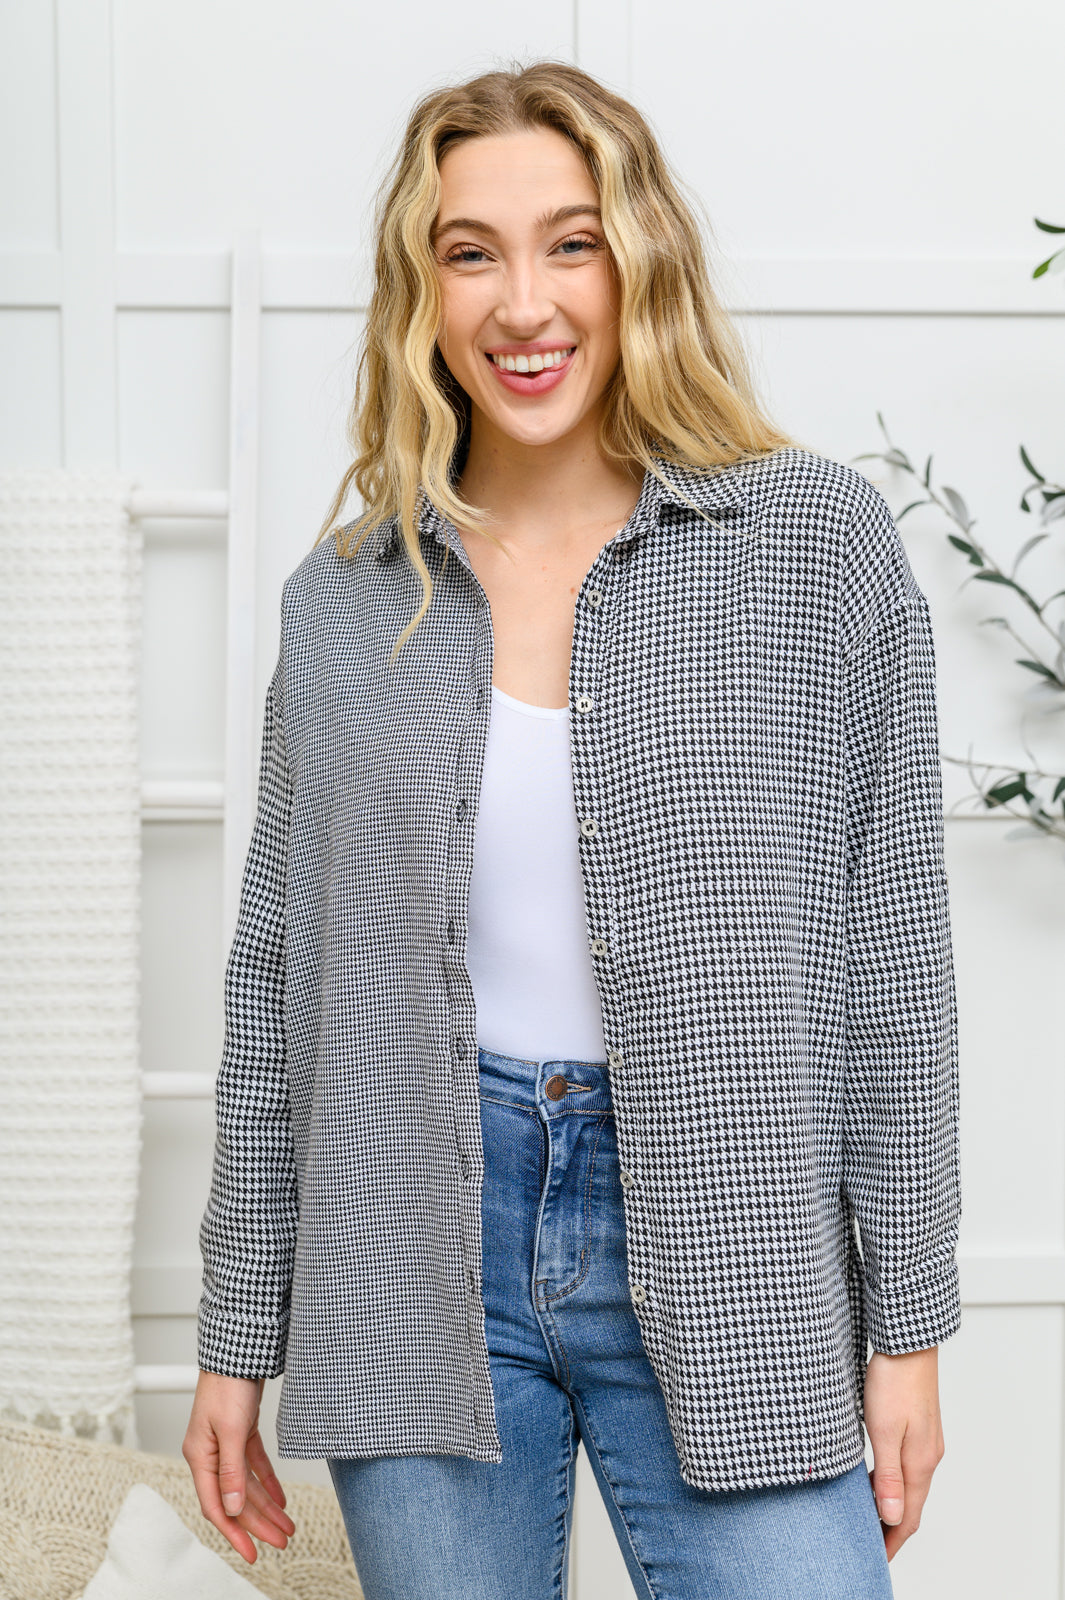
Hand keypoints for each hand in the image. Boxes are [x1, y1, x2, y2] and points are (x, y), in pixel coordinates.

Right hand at [182, 1370, 295, 1563]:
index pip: (217, 1507)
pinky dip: (267, 1483)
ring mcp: (225, 1444)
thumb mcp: (231, 1430)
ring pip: (246, 1486)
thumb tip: (233, 1509)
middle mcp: (211, 1455)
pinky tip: (280, 1499)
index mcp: (200, 1457)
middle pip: (235, 1500)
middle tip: (281, 1542)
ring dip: (266, 1507)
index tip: (252, 1554)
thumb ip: (232, 1471)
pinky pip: (254, 1466)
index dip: (234, 1533)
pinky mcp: (240, 1432)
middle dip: (258, 1524)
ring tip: (286, 1526)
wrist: (238, 1349)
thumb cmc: (227, 1383)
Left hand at [863, 1344, 944, 1561]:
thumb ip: (888, 1476)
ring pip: (911, 1486)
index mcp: (920, 1463)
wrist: (908, 1342)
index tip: (876, 1558)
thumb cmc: (894, 1380)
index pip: (907, 1517)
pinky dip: (894, 1482)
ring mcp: (926, 1442)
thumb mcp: (883, 1430)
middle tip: (872, 1544)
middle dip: (892, 1528)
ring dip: (892, 1505)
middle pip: (911, 1505)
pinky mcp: (919, 1428)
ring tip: (870, 1517)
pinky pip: (908, 1467)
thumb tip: (892, 1518)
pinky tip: (879, 1479)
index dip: (892, 1541)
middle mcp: (928, 1457)